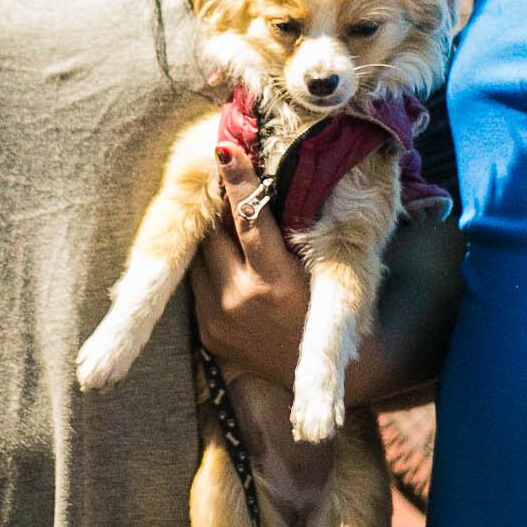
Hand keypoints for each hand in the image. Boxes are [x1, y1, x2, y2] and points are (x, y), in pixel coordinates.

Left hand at [187, 144, 309, 386]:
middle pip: (214, 235)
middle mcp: (241, 302)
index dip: (238, 181)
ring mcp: (218, 321)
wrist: (321, 378)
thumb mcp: (321, 270)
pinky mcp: (207, 336)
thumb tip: (272, 180)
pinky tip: (228, 263)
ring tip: (228, 225)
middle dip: (221, 210)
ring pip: (200, 258)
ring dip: (212, 239)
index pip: (249, 220)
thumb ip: (296, 231)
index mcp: (276, 283)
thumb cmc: (328, 310)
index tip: (225, 148)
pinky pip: (198, 286)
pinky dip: (211, 269)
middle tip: (227, 182)